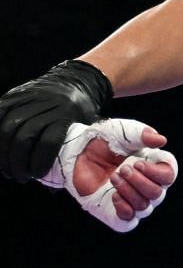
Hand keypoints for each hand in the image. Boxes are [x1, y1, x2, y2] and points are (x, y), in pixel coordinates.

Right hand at [0, 59, 112, 181]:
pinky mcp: (15, 95)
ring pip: (6, 128)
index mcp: (67, 115)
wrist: (77, 81)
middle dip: (16, 162)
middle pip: (22, 137)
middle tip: (18, 177)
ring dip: (3, 153)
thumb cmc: (83, 112)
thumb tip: (56, 186)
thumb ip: (78, 153)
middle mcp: (47, 105)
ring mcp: (29, 98)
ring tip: (7, 169)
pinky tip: (0, 150)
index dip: (39, 162)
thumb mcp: (89, 129)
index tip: (36, 175)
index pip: (49, 142)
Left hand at [72, 123, 172, 222]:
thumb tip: (161, 140)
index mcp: (154, 166)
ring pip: (144, 207)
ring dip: (127, 191)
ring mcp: (132, 201)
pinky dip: (123, 209)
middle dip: (138, 181)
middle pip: (157, 194)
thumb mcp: (122, 131)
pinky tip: (112, 195)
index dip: (158, 173)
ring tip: (113, 177)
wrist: (76, 155)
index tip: (138, 163)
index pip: (169, 176)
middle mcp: (147, 186)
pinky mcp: (116, 213)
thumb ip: (142, 133)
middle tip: (122, 169)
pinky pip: (129, 221)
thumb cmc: (102, 142)